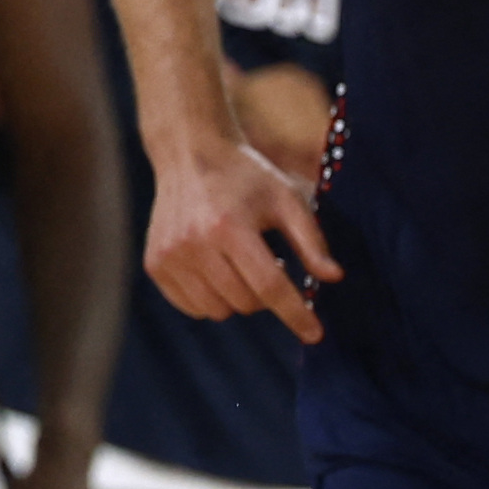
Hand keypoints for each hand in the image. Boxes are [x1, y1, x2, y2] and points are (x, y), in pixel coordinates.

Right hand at [141, 136, 333, 333]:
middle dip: (265, 295)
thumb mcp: (286, 199)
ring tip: (240, 265)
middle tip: (269, 263)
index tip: (315, 334)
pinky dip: (211, 299)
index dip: (296, 314)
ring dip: (237, 298)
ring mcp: (170, 256)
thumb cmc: (246, 176)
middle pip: (245, 302)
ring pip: (217, 311)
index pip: (269, 286)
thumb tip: (334, 278)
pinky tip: (217, 270)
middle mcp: (194, 244)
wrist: (190, 154)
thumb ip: (312, 239)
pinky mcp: (155, 264)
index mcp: (230, 226)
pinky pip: (191, 307)